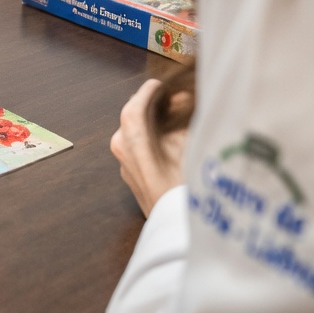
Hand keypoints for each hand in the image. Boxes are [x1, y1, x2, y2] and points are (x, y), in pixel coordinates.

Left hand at [110, 80, 188, 216]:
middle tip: (179, 102)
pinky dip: (155, 142)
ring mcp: (124, 163)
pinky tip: (175, 145)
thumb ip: (184, 114)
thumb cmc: (187, 184)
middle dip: (158, 106)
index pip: (139, 99)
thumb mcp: (192, 140)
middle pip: (137, 115)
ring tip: (181, 123)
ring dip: (157, 124)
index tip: (169, 85)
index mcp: (130, 132)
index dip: (157, 90)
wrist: (181, 227)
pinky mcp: (131, 177)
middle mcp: (121, 145)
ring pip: (138, 133)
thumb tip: (182, 98)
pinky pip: (140, 150)